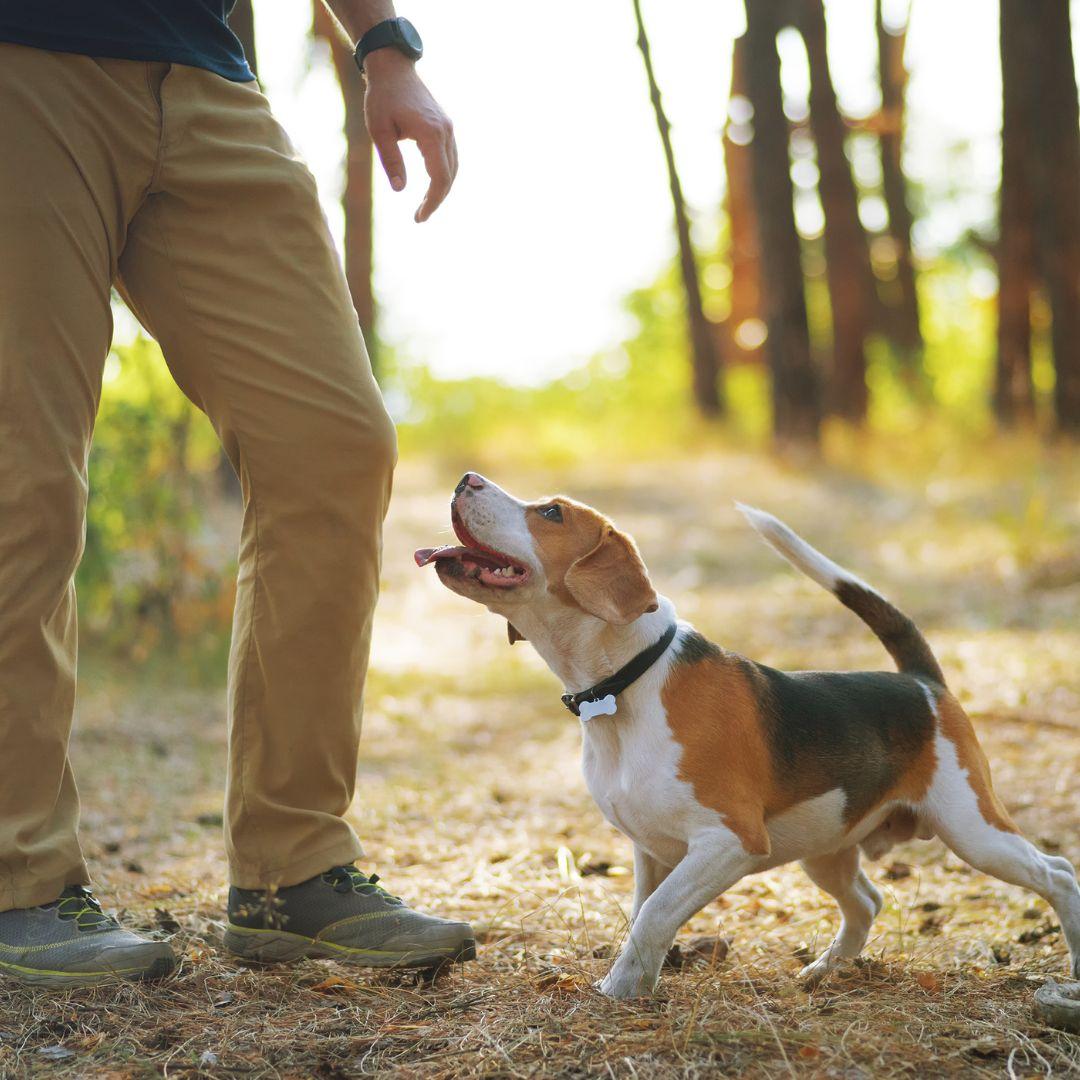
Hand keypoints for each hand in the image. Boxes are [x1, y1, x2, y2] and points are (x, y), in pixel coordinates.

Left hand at [363, 51, 456, 221]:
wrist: (393, 67)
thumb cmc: (381, 98)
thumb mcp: (379, 131)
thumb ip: (391, 160)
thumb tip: (400, 190)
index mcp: (431, 134)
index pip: (440, 179)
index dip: (432, 202)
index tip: (419, 217)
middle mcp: (445, 132)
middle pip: (449, 177)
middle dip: (437, 199)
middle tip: (419, 216)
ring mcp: (448, 128)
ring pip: (453, 168)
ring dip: (442, 188)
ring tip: (425, 204)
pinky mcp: (446, 126)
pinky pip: (451, 157)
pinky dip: (444, 174)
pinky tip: (432, 184)